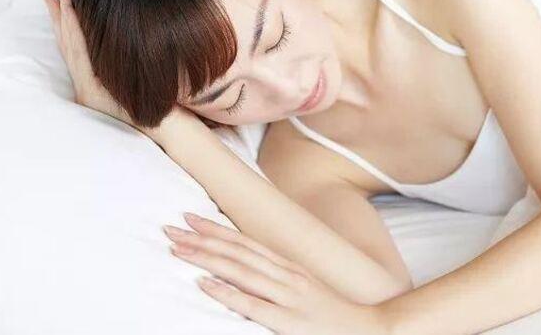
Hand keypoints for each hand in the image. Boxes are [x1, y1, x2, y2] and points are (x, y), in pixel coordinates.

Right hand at [41, 0, 199, 141]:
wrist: (166, 129)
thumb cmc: (158, 105)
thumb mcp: (135, 83)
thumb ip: (124, 68)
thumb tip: (125, 45)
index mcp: (93, 84)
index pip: (74, 48)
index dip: (64, 23)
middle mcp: (85, 86)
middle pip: (67, 43)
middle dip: (58, 14)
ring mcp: (87, 89)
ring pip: (70, 46)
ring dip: (64, 17)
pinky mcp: (92, 91)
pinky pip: (80, 57)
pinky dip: (74, 35)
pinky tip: (72, 15)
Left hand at [163, 213, 391, 334]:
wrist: (368, 330)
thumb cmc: (332, 314)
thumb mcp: (304, 288)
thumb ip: (277, 278)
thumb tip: (247, 269)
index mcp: (288, 267)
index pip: (245, 242)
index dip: (216, 229)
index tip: (190, 218)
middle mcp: (286, 275)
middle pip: (237, 251)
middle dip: (202, 238)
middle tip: (171, 226)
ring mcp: (288, 297)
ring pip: (240, 271)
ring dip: (206, 258)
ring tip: (178, 248)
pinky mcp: (288, 321)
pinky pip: (251, 304)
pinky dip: (226, 292)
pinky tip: (205, 283)